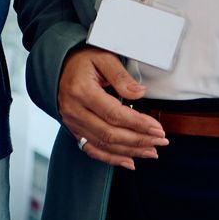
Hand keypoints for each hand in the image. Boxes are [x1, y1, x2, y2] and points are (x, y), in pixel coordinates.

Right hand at [57, 46, 167, 169]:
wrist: (58, 66)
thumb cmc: (82, 60)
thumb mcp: (103, 58)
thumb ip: (121, 76)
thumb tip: (140, 93)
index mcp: (81, 90)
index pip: (114, 114)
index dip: (138, 124)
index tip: (158, 129)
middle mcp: (74, 110)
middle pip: (109, 133)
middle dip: (139, 140)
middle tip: (161, 141)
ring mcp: (72, 122)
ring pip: (103, 144)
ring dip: (130, 151)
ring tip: (151, 152)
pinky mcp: (73, 129)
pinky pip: (92, 149)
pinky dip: (111, 159)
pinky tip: (129, 161)